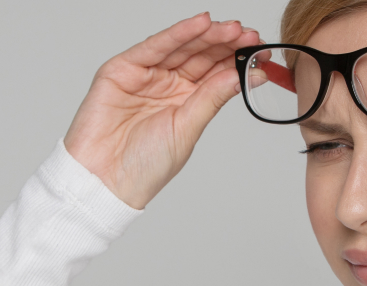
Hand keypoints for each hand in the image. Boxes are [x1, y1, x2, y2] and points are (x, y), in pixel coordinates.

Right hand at [62, 13, 259, 209]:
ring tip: (232, 29)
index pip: (215, 72)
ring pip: (180, 47)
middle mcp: (166, 84)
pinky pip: (153, 47)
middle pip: (200, 56)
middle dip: (226, 44)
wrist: (105, 180)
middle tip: (250, 35)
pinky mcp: (121, 70)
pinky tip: (200, 24)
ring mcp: (144, 75)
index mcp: (185, 101)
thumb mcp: (187, 129)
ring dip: (207, 35)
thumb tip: (245, 75)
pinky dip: (177, 34)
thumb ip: (212, 97)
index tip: (261, 51)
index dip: (236, 60)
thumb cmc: (144, 165)